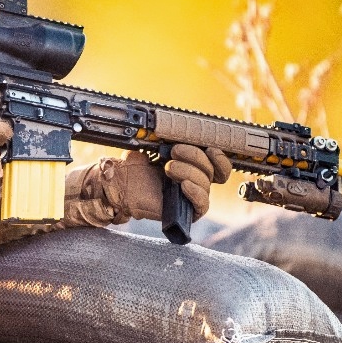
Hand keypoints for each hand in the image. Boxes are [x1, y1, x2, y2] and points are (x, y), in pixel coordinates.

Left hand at [80, 145, 230, 221]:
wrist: (122, 185)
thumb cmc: (138, 167)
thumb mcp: (154, 147)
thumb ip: (170, 139)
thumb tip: (181, 130)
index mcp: (193, 166)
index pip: (219, 165)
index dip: (219, 158)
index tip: (209, 148)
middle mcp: (196, 182)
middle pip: (211, 171)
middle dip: (195, 157)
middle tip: (174, 152)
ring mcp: (192, 197)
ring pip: (205, 184)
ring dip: (189, 172)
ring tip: (169, 168)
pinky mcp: (187, 212)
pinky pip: (202, 205)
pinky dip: (196, 193)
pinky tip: (184, 185)